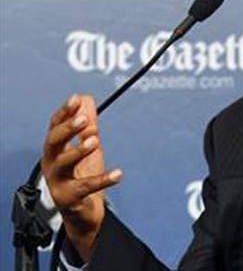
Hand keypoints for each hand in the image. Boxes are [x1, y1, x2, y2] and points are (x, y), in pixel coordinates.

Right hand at [41, 94, 122, 259]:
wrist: (82, 214)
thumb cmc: (81, 178)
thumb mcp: (86, 148)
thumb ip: (87, 126)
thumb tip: (87, 99)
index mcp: (55, 151)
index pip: (54, 127)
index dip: (64, 112)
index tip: (76, 99)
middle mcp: (52, 165)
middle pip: (53, 143)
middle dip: (67, 129)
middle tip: (84, 119)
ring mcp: (58, 183)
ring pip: (62, 165)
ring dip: (79, 151)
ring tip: (95, 140)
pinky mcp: (69, 199)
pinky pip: (85, 188)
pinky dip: (102, 179)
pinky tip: (118, 173)